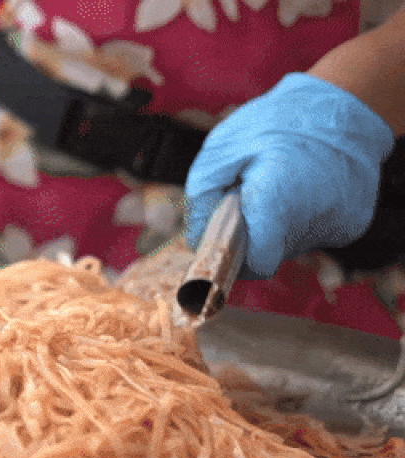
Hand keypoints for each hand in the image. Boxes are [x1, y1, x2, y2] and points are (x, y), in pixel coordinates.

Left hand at [185, 73, 395, 277]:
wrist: (342, 103)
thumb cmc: (276, 122)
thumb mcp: (221, 150)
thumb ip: (202, 198)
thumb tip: (196, 240)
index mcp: (280, 201)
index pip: (257, 263)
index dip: (236, 257)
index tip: (226, 237)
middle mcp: (315, 218)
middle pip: (270, 252)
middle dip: (253, 232)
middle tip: (254, 193)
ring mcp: (340, 223)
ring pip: (291, 245)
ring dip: (277, 225)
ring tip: (280, 185)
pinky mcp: (353, 223)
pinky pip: (315, 234)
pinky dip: (302, 218)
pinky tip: (303, 188)